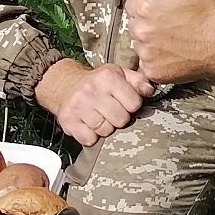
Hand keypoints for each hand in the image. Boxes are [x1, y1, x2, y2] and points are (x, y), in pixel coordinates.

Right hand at [35, 58, 154, 146]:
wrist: (64, 85)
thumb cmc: (96, 82)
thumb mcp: (117, 73)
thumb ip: (137, 80)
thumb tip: (150, 90)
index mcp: (107, 77)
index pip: (134, 103)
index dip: (131, 105)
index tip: (124, 102)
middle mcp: (91, 90)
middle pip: (121, 120)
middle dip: (119, 118)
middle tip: (111, 111)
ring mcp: (78, 107)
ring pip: (106, 131)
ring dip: (105, 127)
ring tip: (99, 117)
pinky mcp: (69, 121)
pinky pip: (89, 140)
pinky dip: (91, 136)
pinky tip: (89, 125)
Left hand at [128, 0, 214, 83]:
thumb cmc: (207, 12)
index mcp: (144, 7)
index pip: (133, 3)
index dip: (148, 4)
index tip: (163, 8)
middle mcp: (141, 31)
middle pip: (134, 24)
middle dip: (148, 22)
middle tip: (170, 23)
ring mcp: (146, 53)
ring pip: (139, 44)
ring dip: (150, 42)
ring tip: (172, 39)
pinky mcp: (154, 71)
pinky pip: (145, 65)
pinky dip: (155, 61)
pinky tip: (171, 53)